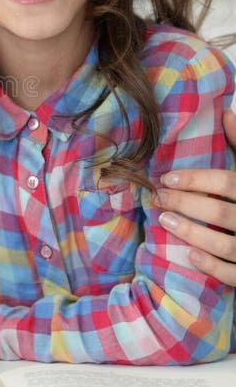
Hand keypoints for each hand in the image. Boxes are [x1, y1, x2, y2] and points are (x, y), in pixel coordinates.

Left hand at [157, 109, 235, 284]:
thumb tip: (227, 113)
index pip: (226, 182)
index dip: (196, 180)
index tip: (166, 178)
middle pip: (220, 212)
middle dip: (185, 204)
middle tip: (157, 198)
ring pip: (225, 244)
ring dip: (191, 233)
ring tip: (164, 220)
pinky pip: (234, 274)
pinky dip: (212, 266)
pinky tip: (190, 255)